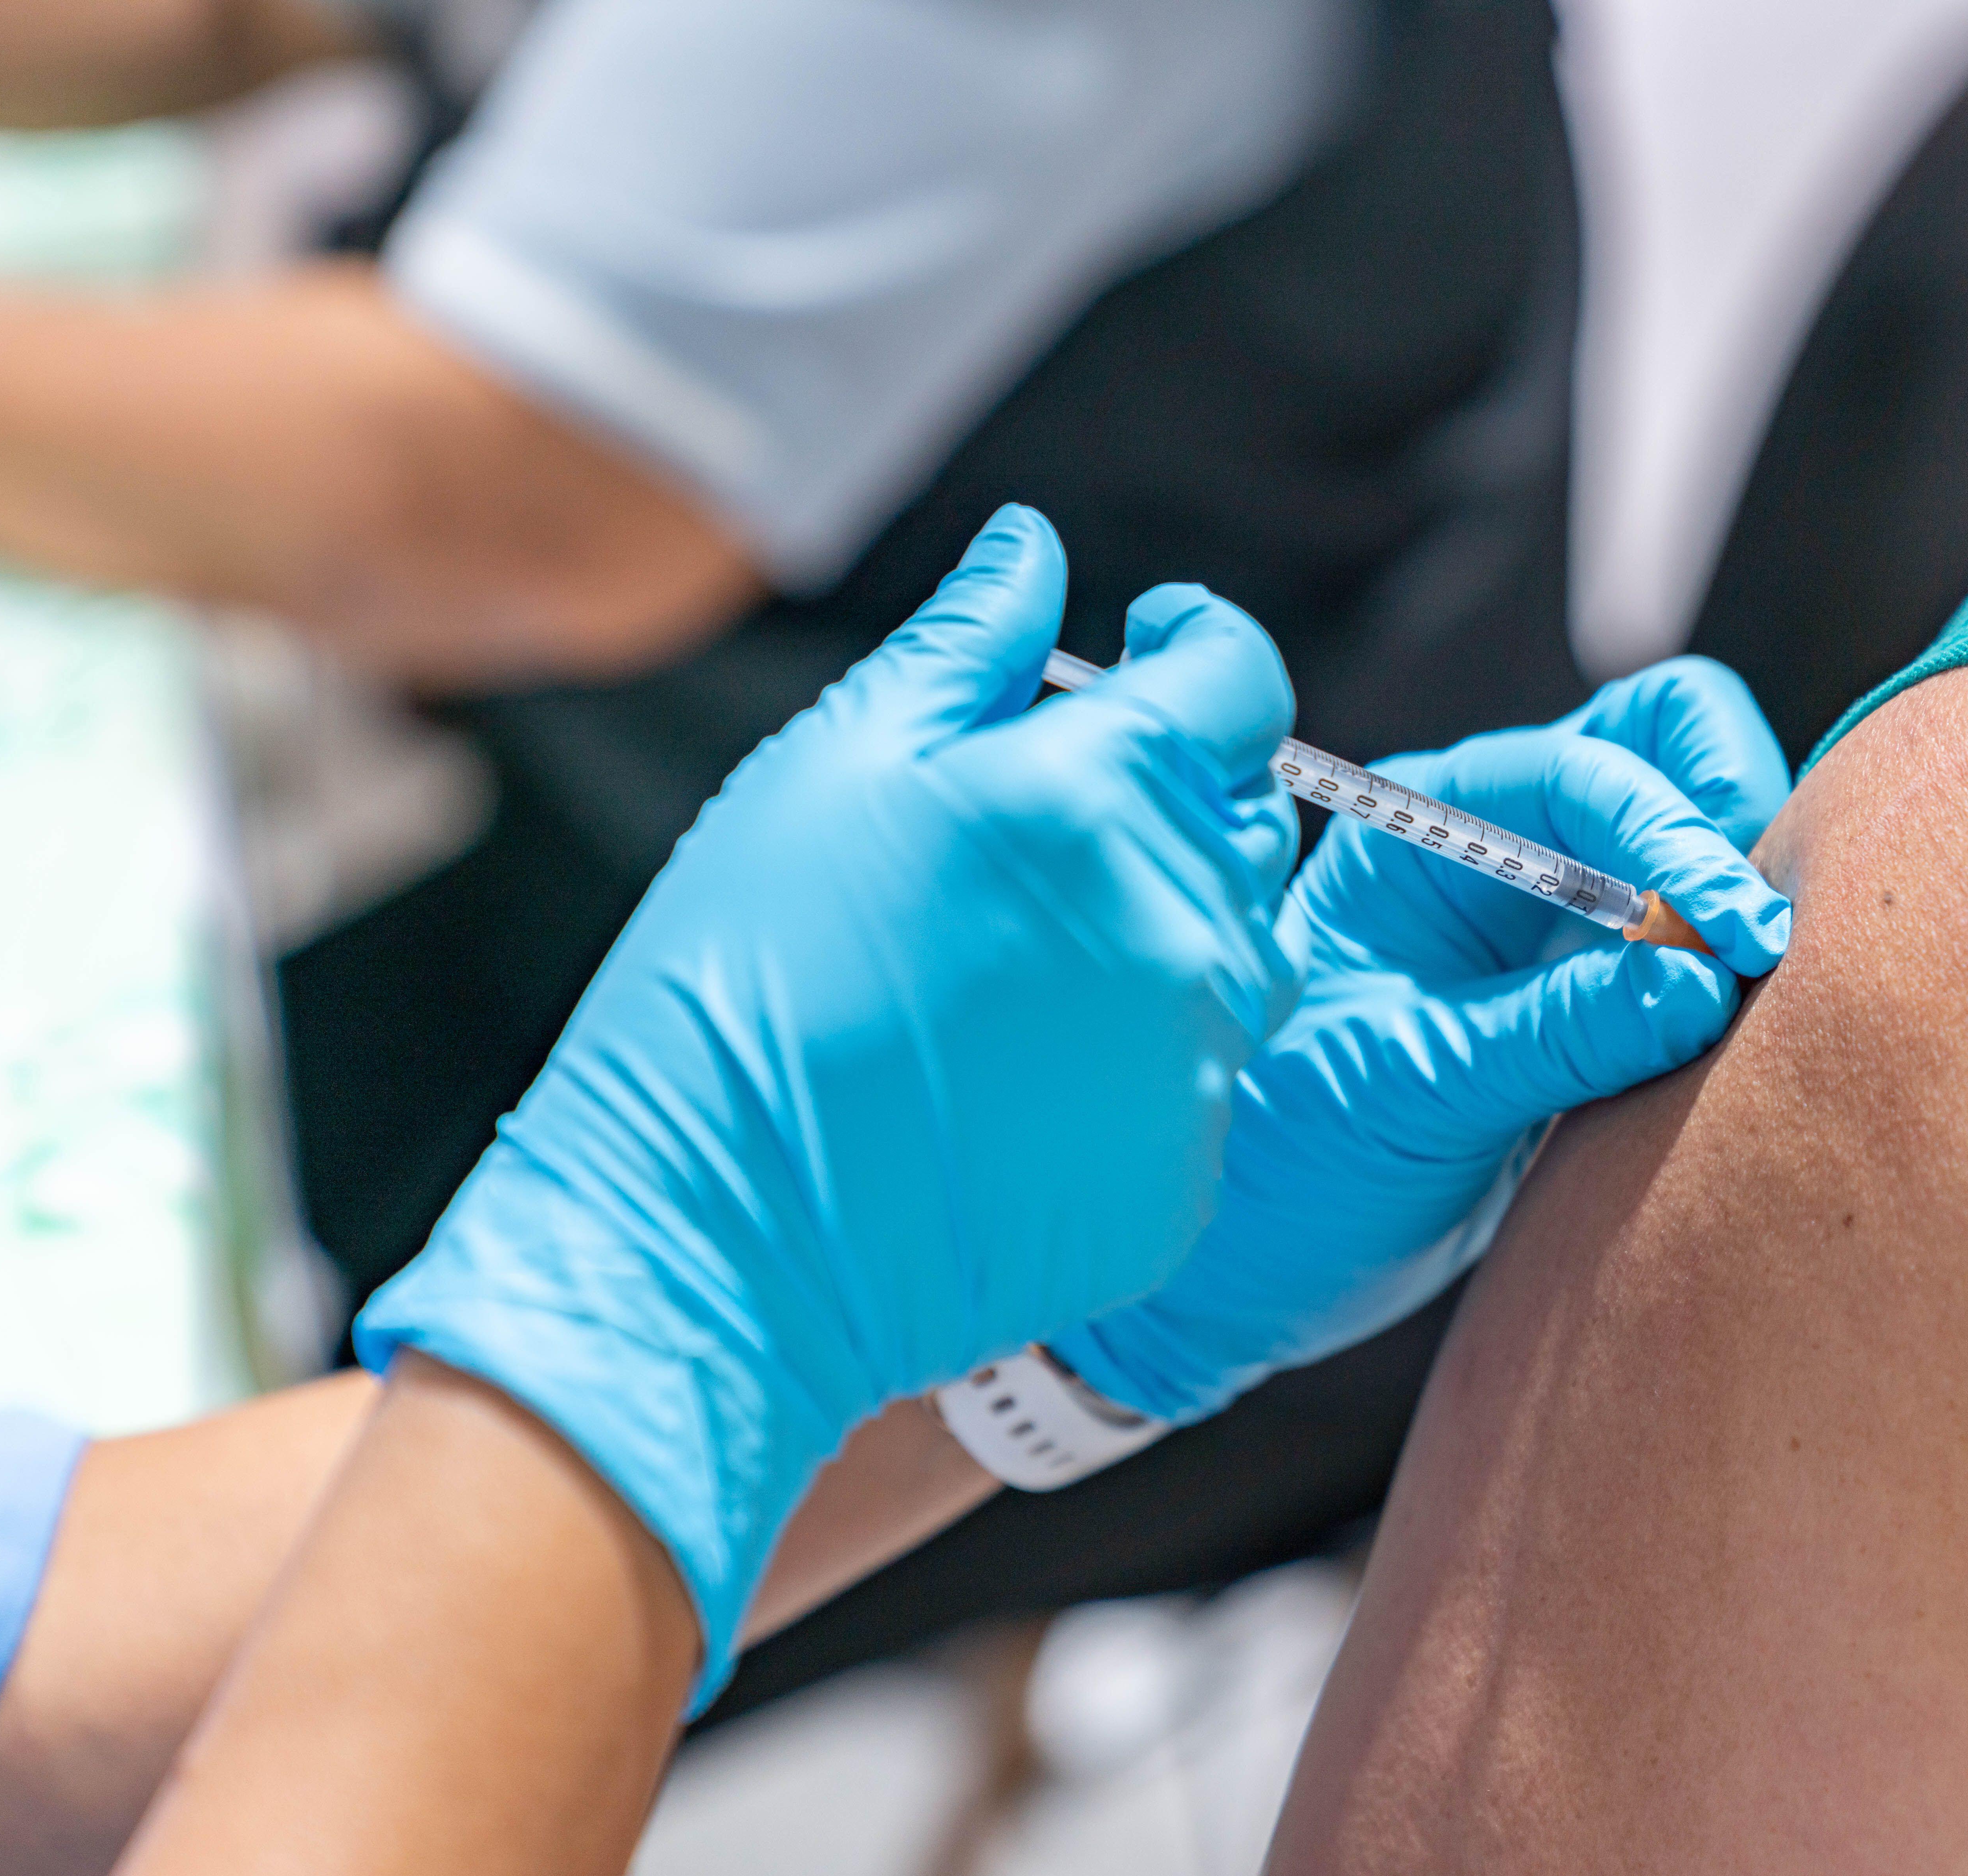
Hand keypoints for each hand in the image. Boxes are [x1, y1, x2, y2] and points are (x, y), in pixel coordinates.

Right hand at [355, 507, 1300, 1699]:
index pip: (1241, 683)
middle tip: (1040, 836)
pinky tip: (1014, 1079)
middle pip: (1248, 819)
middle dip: (1172, 798)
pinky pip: (1198, 1079)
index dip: (1203, 652)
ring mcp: (1195, 1063)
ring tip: (1011, 970)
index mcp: (1100, 797)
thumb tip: (1035, 551)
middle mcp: (1179, 925)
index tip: (1156, 652)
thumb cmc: (746, 981)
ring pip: (1233, 950)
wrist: (719, 1232)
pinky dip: (1134, 1057)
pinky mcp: (1184, 1176)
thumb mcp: (835, 770)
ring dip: (1156, 929)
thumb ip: (965, 647)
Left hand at [1051, 656, 1792, 1423]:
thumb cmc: (1292, 1160)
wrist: (1256, 1265)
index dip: (1675, 836)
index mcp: (1427, 831)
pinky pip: (1691, 942)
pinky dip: (1728, 963)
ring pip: (1691, 831)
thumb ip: (1556, 1034)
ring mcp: (1552, 916)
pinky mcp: (1594, 994)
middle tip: (1756, 931)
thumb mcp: (1413, 1090)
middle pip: (1658, 741)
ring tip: (1757, 983)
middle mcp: (1498, 845)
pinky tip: (1741, 1026)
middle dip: (1728, 803)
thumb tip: (1701, 983)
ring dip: (1740, 885)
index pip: (1585, 771)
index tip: (1737, 933)